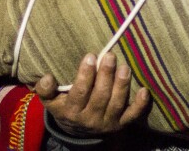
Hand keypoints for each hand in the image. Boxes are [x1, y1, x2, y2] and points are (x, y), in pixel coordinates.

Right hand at [35, 52, 149, 136]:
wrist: (78, 132)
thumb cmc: (65, 107)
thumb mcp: (50, 101)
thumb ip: (45, 89)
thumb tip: (46, 77)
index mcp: (72, 111)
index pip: (80, 92)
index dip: (86, 75)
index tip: (91, 56)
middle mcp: (90, 119)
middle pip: (100, 96)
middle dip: (106, 75)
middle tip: (110, 56)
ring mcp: (107, 122)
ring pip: (116, 104)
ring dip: (122, 85)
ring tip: (124, 67)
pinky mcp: (121, 124)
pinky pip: (132, 116)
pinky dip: (139, 105)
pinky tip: (144, 91)